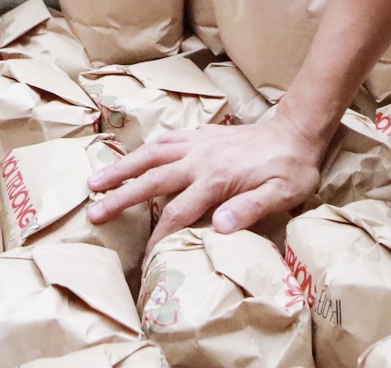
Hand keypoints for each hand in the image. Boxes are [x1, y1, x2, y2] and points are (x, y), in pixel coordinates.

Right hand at [86, 113, 324, 246]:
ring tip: (95, 181)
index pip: (178, 213)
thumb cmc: (291, 169)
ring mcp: (198, 144)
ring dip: (122, 168)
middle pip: (152, 181)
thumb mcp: (282, 194)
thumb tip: (219, 227)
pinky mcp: (202, 136)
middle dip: (120, 198)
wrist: (297, 132)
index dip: (158, 237)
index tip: (145, 258)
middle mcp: (200, 159)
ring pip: (151, 155)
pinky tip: (133, 157)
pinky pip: (166, 140)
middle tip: (93, 213)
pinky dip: (145, 149)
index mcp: (216, 179)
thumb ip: (250, 208)